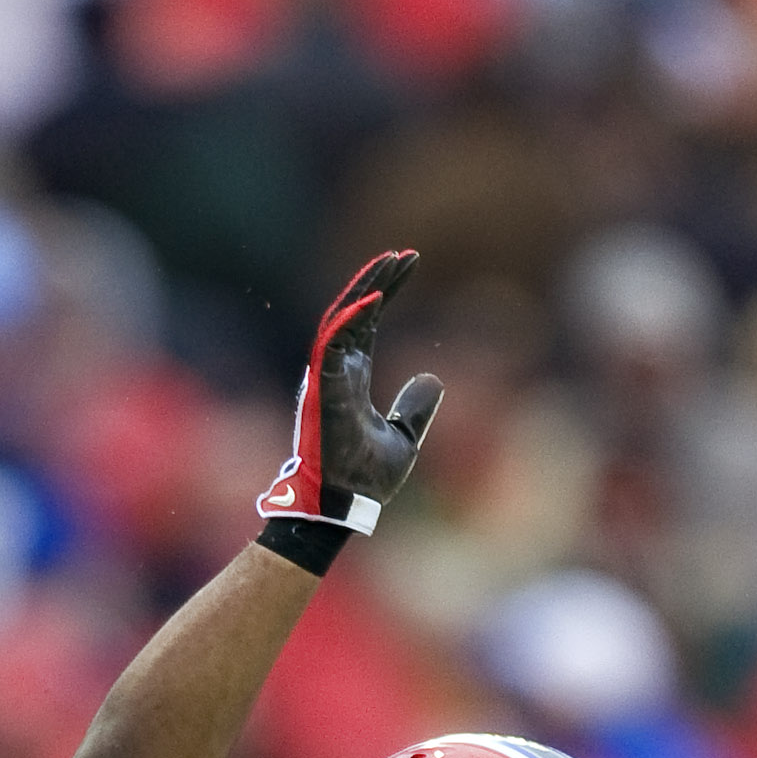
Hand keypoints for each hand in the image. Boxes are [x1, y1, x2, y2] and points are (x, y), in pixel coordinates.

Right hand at [255, 251, 442, 556]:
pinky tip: (378, 294)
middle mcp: (335, 369)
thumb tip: (434, 379)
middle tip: (404, 254)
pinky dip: (352, 316)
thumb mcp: (405, 437)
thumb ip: (416, 407)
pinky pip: (333, 340)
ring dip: (366, 286)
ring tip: (391, 260)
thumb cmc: (366, 478)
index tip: (408, 264)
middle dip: (378, 278)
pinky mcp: (322, 385)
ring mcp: (326, 375)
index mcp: (351, 376)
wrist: (346, 503)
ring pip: (342, 316)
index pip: (368, 321)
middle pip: (354, 309)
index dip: (386, 290)